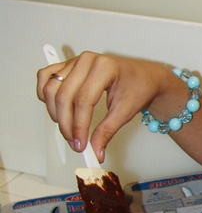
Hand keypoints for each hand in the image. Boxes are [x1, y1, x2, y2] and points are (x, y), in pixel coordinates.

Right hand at [36, 53, 169, 162]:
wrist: (143, 76)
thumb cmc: (138, 87)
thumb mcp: (126, 111)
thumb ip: (107, 131)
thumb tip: (95, 152)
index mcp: (104, 67)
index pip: (84, 100)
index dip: (79, 126)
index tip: (80, 145)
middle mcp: (87, 60)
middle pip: (64, 96)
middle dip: (66, 124)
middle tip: (74, 142)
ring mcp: (74, 61)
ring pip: (51, 88)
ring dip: (54, 112)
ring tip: (68, 129)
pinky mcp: (67, 65)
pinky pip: (45, 77)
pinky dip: (45, 94)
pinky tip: (55, 109)